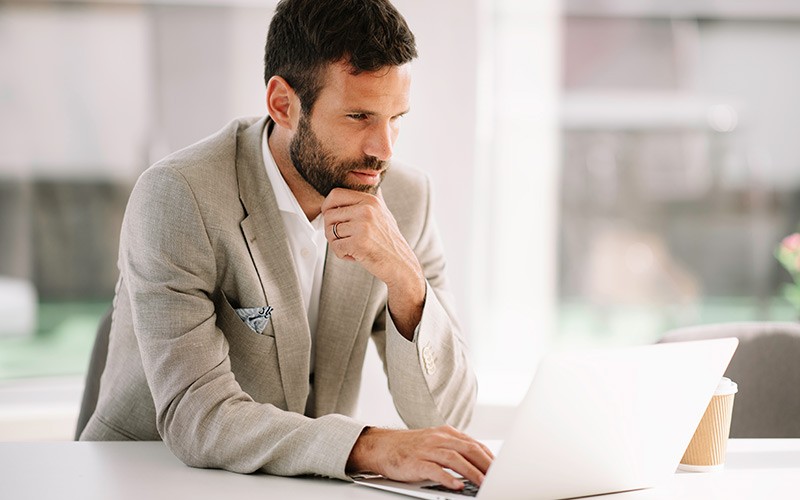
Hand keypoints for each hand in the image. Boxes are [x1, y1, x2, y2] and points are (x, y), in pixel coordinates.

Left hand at [322, 188, 424, 337]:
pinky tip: (354, 256)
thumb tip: (355, 185)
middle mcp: (367, 210)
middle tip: (341, 239)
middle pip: (329, 214)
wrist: (401, 264)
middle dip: (330, 229)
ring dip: (336, 244)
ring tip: (351, 248)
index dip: (326, 207)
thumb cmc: (389, 242)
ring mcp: (363, 226)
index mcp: (370, 200)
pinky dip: (341, 254)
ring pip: (330, 232)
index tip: (330, 218)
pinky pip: (335, 247)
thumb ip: (367, 201)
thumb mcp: (382, 214)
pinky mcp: (359, 243)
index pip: (335, 194)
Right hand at [346, 426, 493, 489]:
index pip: (473, 444)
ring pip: (454, 459)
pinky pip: (434, 470)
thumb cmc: (410, 447)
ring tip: (482, 483)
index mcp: (445, 433)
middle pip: (468, 449)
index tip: (500, 468)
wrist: (382, 446)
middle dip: (485, 463)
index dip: (488, 456)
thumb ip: (454, 449)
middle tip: (497, 476)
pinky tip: (456, 486)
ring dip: (471, 472)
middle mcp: (438, 439)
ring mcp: (427, 450)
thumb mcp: (435, 442)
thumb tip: (476, 461)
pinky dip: (447, 478)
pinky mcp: (416, 462)